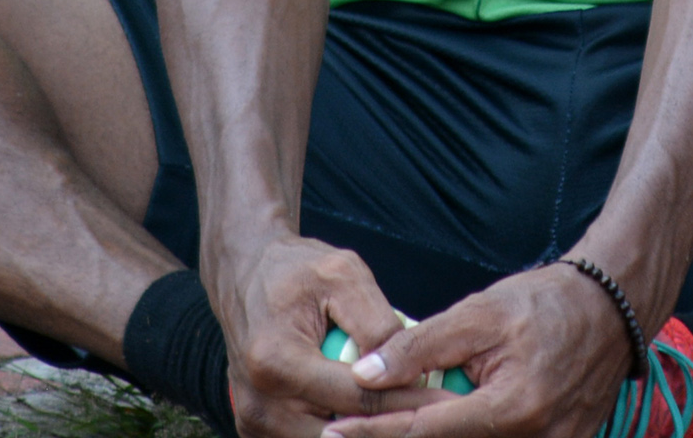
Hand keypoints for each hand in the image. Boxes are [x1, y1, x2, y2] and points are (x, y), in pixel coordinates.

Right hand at [219, 235, 449, 436]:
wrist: (244, 274)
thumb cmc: (296, 270)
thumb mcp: (343, 274)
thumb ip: (377, 322)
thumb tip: (410, 371)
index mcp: (277, 360)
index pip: (357, 399)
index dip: (408, 402)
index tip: (448, 402)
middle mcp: (259, 402)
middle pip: (341, 436)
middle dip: (389, 427)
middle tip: (432, 414)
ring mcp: (253, 423)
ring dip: (367, 431)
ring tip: (405, 413)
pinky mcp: (255, 430)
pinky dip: (342, 431)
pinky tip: (371, 415)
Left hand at [323, 262, 634, 437]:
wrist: (611, 310)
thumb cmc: (545, 303)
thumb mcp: (479, 312)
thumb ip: (421, 345)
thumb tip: (364, 372)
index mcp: (512, 408)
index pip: (424, 431)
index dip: (374, 432)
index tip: (334, 431)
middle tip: (347, 432)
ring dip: (430, 437)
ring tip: (386, 424)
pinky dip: (467, 436)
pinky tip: (440, 419)